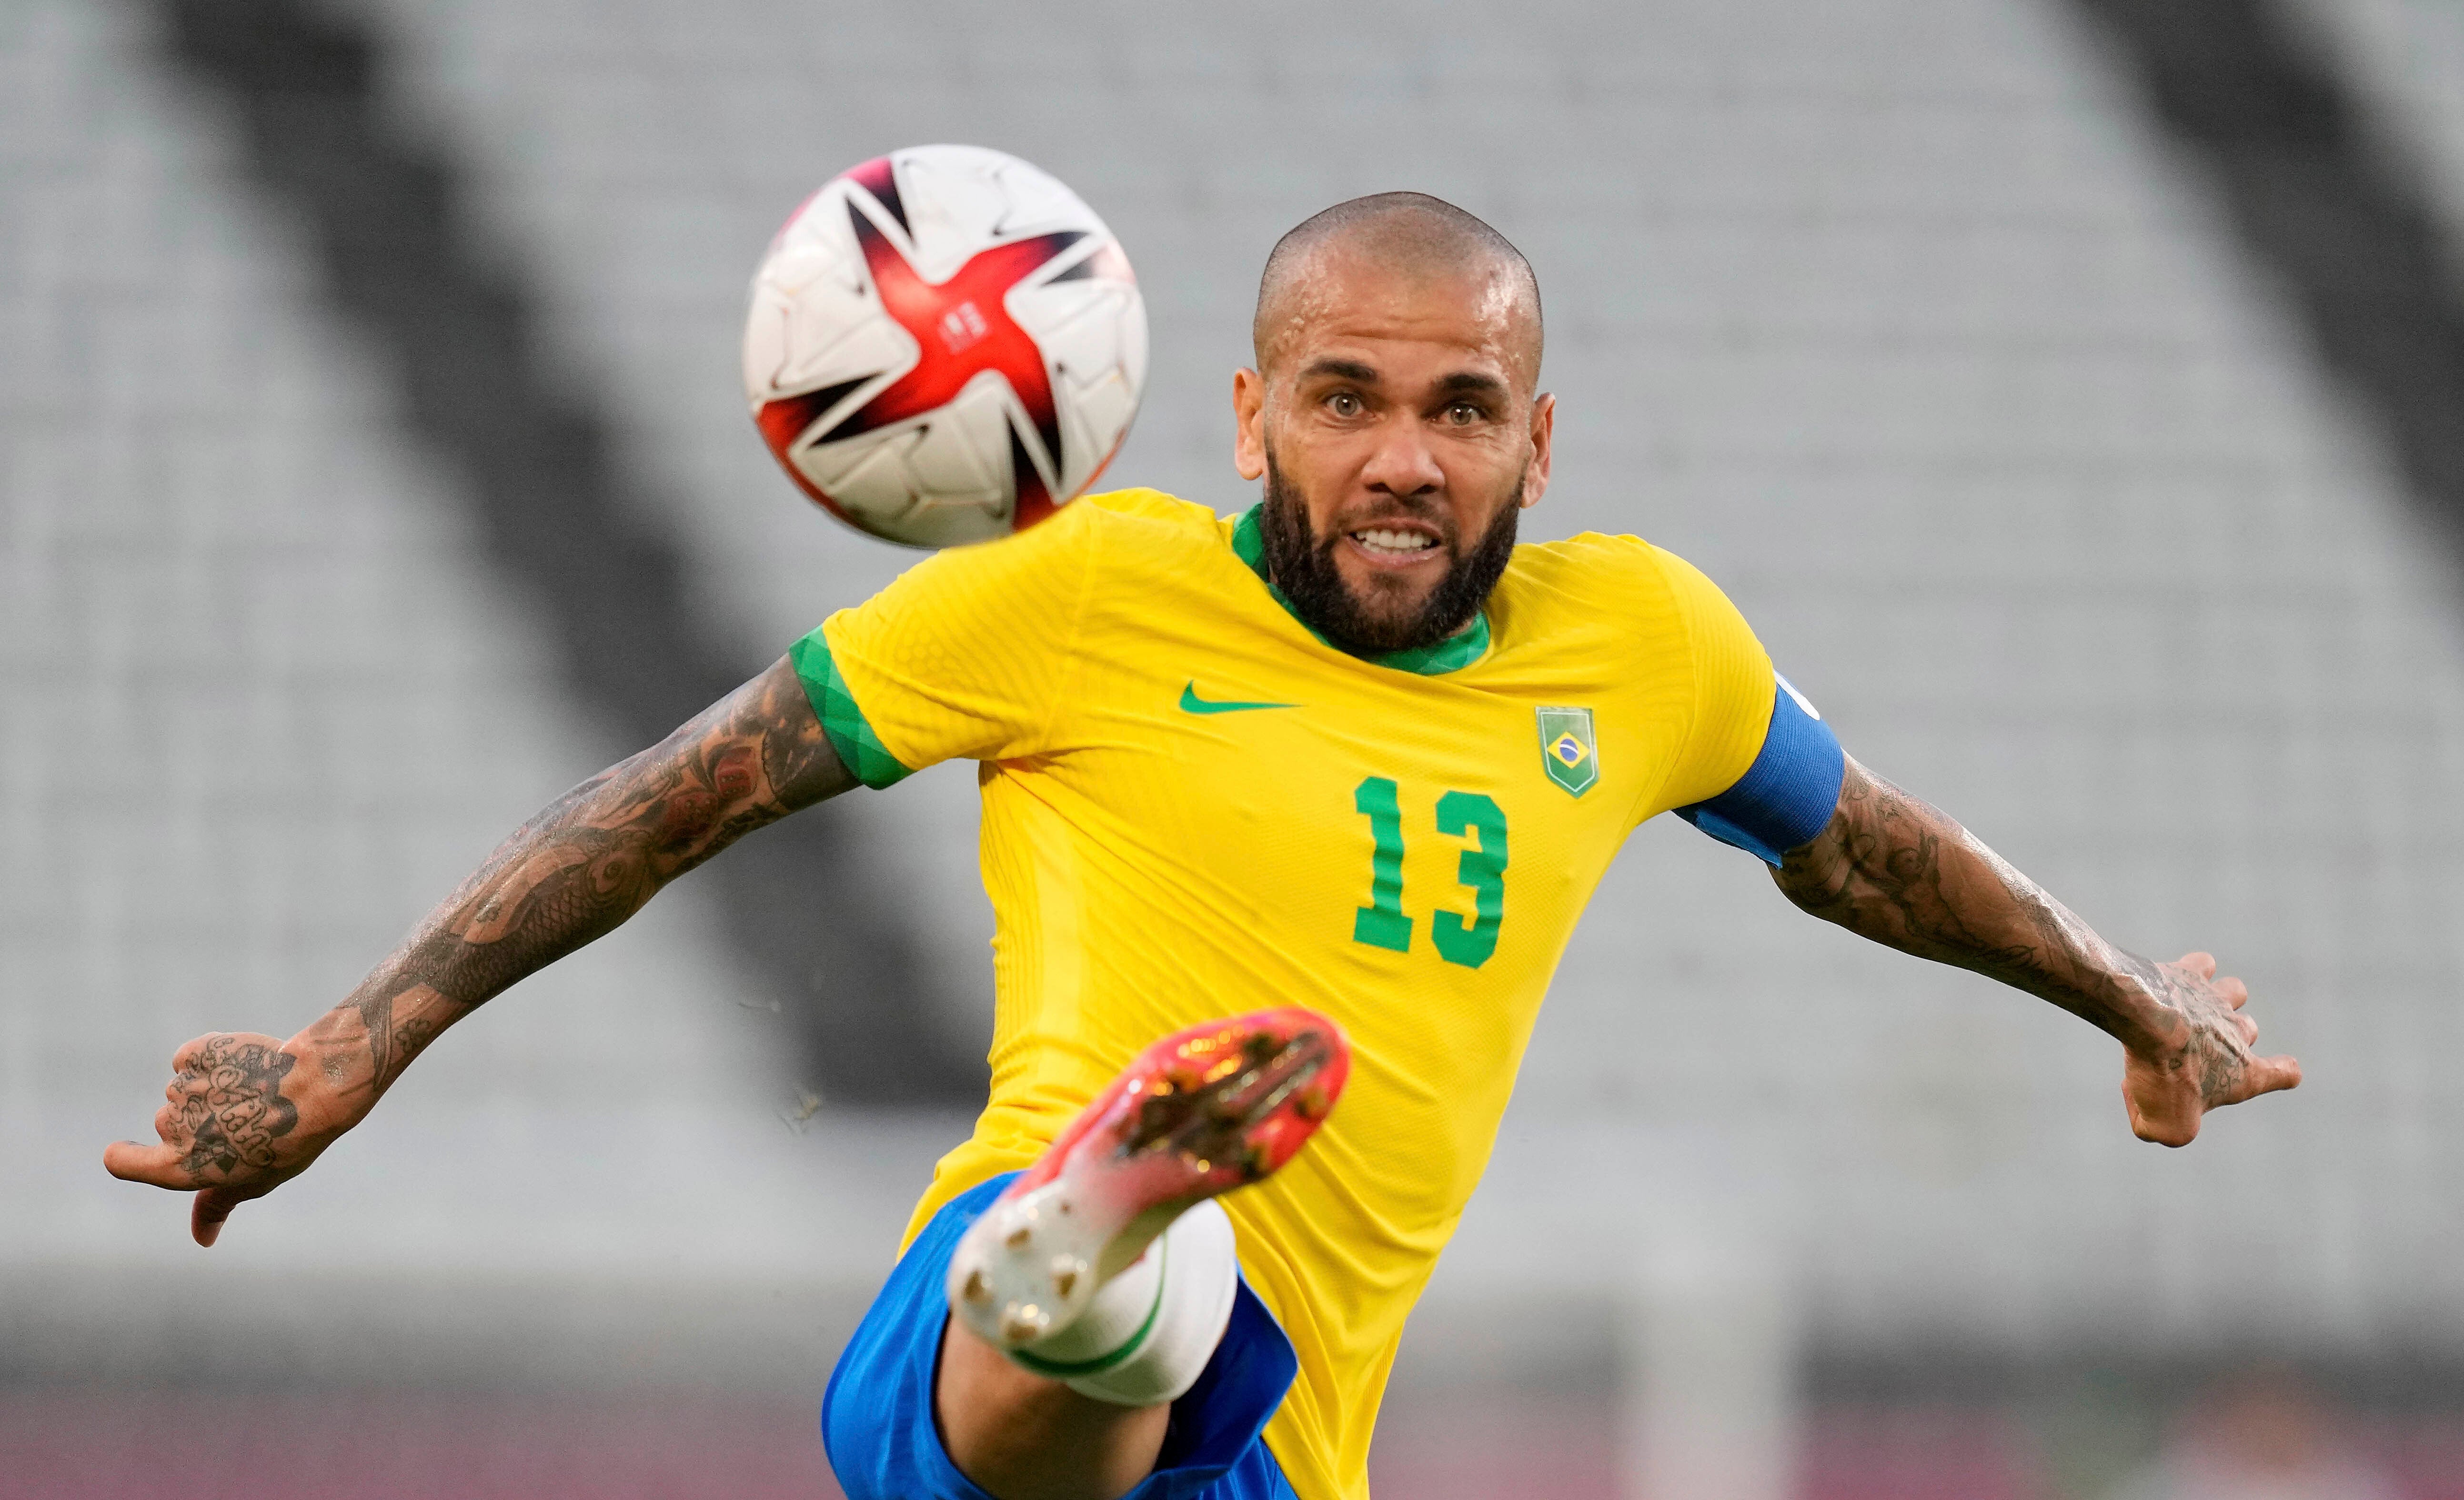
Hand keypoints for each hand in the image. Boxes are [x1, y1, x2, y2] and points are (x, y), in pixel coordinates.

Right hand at [103, 1031, 348, 1245]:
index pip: (122, 1163)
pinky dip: (210, 1060)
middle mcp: (172, 1128)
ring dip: (209, 1090)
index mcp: (179, 1166)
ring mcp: (182, 1088)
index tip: (127, 1150)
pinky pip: (192, 1058)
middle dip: (199, 1120)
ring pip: (184, 1089)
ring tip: (251, 1094)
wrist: (315, 1090)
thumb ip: (216, 1206)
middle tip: (243, 1119)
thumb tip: (202, 1240)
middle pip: (168, 1123)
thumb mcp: (253, 1183)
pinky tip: (241, 1068)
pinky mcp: (198, 1053)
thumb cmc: (288, 1143)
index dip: (123, 1155)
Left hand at [2121, 952, 2301, 1145]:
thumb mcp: (2166, 1128)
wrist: (2146, 1024)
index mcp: (2243, 1072)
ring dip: (2218, 1000)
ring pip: (2234, 991)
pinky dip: (2193, 971)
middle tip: (2188, 1052)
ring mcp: (2214, 1000)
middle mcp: (2236, 1032)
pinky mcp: (2187, 974)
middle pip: (2249, 1029)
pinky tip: (2170, 984)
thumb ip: (2164, 1132)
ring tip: (2188, 1012)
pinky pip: (2203, 964)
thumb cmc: (2164, 1077)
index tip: (2280, 1071)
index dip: (2282, 1073)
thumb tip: (2153, 1112)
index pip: (2284, 1073)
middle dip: (2227, 1039)